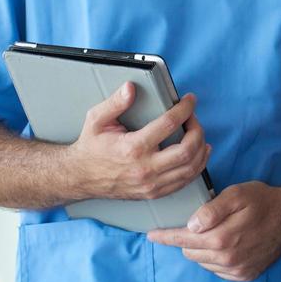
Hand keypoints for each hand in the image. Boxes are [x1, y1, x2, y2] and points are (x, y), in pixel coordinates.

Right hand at [66, 82, 209, 200]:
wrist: (79, 177)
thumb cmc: (90, 148)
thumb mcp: (96, 120)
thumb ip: (114, 103)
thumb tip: (130, 88)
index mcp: (132, 148)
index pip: (169, 124)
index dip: (185, 109)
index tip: (190, 100)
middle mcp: (145, 168)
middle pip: (188, 150)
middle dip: (197, 130)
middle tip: (194, 118)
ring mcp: (151, 184)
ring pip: (190, 168)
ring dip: (201, 148)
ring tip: (198, 134)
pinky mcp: (153, 193)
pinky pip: (184, 182)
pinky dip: (196, 167)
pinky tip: (198, 154)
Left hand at [149, 181, 280, 281]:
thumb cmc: (263, 200)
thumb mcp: (238, 194)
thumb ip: (212, 209)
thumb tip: (190, 225)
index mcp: (222, 238)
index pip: (182, 240)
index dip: (165, 236)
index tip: (151, 234)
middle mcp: (227, 258)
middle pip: (189, 252)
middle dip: (186, 240)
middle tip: (194, 226)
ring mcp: (236, 269)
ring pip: (202, 262)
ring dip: (201, 250)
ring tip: (214, 233)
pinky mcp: (244, 275)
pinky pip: (217, 270)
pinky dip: (215, 259)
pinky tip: (226, 245)